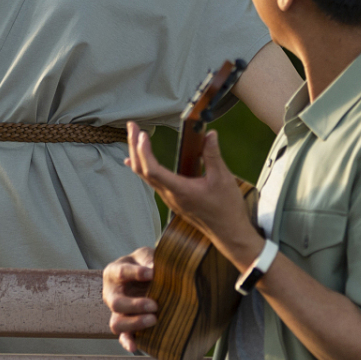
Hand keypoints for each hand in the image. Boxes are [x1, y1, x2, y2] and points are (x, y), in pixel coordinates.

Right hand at [102, 247, 156, 352]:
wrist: (149, 278)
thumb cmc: (146, 263)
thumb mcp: (147, 255)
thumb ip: (150, 259)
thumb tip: (156, 269)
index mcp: (114, 273)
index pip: (121, 272)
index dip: (136, 273)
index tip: (152, 273)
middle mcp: (111, 294)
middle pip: (116, 303)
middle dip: (135, 305)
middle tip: (155, 305)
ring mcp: (117, 312)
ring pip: (117, 323)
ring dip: (135, 323)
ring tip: (154, 319)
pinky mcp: (126, 325)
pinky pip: (123, 337)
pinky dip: (128, 342)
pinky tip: (135, 348)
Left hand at [123, 123, 263, 270]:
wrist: (228, 233)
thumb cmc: (226, 209)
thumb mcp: (223, 178)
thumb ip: (213, 155)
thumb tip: (209, 134)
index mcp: (180, 191)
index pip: (153, 171)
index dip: (144, 152)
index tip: (142, 135)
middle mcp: (170, 196)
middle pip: (143, 171)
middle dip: (135, 147)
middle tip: (132, 127)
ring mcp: (170, 198)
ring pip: (145, 176)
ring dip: (138, 155)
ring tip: (134, 136)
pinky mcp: (174, 199)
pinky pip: (152, 181)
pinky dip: (143, 167)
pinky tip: (136, 160)